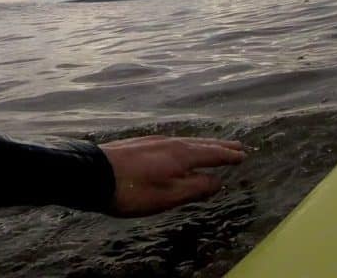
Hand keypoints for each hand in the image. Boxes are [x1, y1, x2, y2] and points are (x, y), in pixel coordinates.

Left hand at [99, 135, 245, 216]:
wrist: (92, 174)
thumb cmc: (132, 191)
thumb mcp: (167, 196)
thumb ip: (195, 188)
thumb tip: (218, 181)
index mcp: (181, 155)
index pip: (212, 154)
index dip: (229, 156)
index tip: (244, 155)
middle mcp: (172, 143)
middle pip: (202, 144)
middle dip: (221, 147)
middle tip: (238, 146)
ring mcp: (156, 141)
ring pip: (188, 141)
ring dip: (205, 144)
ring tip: (216, 146)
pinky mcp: (143, 144)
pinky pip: (175, 142)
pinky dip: (188, 145)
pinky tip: (184, 149)